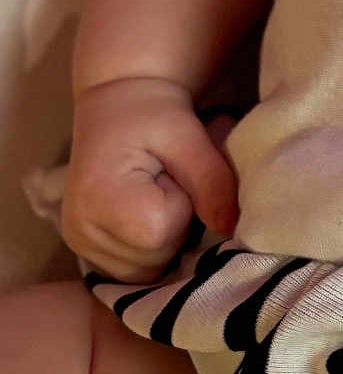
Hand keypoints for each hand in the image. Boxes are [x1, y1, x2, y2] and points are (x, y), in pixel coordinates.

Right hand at [60, 77, 238, 283]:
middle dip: (177, 222)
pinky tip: (148, 212)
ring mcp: (80, 246)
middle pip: (156, 257)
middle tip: (168, 180)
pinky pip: (134, 269)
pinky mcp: (86, 249)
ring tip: (157, 194)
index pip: (161, 233)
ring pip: (147, 270)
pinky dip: (152, 248)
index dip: (183, 205)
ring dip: (166, 238)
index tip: (175, 173)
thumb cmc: (153, 112)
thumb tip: (231, 227)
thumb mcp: (188, 135)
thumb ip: (211, 181)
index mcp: (99, 200)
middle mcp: (81, 232)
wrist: (119, 103)